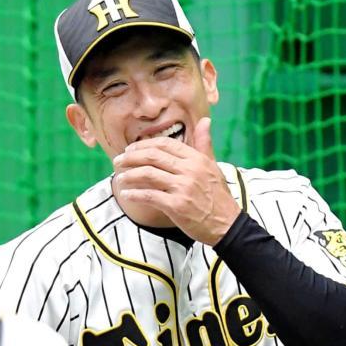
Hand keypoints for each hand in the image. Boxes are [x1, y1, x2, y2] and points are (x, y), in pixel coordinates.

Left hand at [113, 117, 239, 245]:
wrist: (227, 224)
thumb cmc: (218, 197)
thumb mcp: (213, 167)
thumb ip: (204, 144)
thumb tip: (205, 120)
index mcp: (196, 159)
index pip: (164, 144)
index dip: (143, 145)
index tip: (130, 149)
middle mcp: (189, 170)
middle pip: (152, 156)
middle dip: (131, 157)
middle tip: (118, 161)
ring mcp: (183, 188)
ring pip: (148, 174)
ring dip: (129, 175)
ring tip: (119, 178)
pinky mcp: (177, 206)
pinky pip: (149, 196)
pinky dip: (135, 194)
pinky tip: (126, 194)